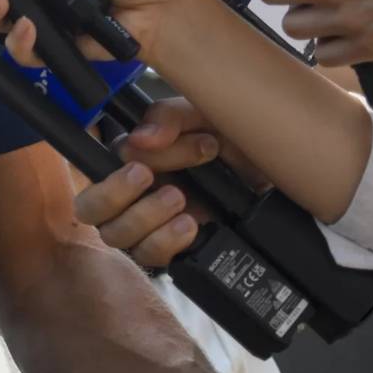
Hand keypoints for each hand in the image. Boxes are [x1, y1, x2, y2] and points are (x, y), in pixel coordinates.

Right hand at [73, 94, 283, 263]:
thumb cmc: (238, 139)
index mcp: (133, 158)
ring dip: (144, 218)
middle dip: (114, 197)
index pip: (93, 170)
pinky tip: (190, 226)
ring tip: (180, 200)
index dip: (108, 175)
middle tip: (147, 179)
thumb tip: (139, 141)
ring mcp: (152, 224)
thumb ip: (170, 119)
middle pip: (92, 210)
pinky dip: (166, 242)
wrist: (280, 172)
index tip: (139, 167)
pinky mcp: (174, 248)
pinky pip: (151, 258)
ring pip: (118, 237)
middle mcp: (134, 193)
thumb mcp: (205, 115)